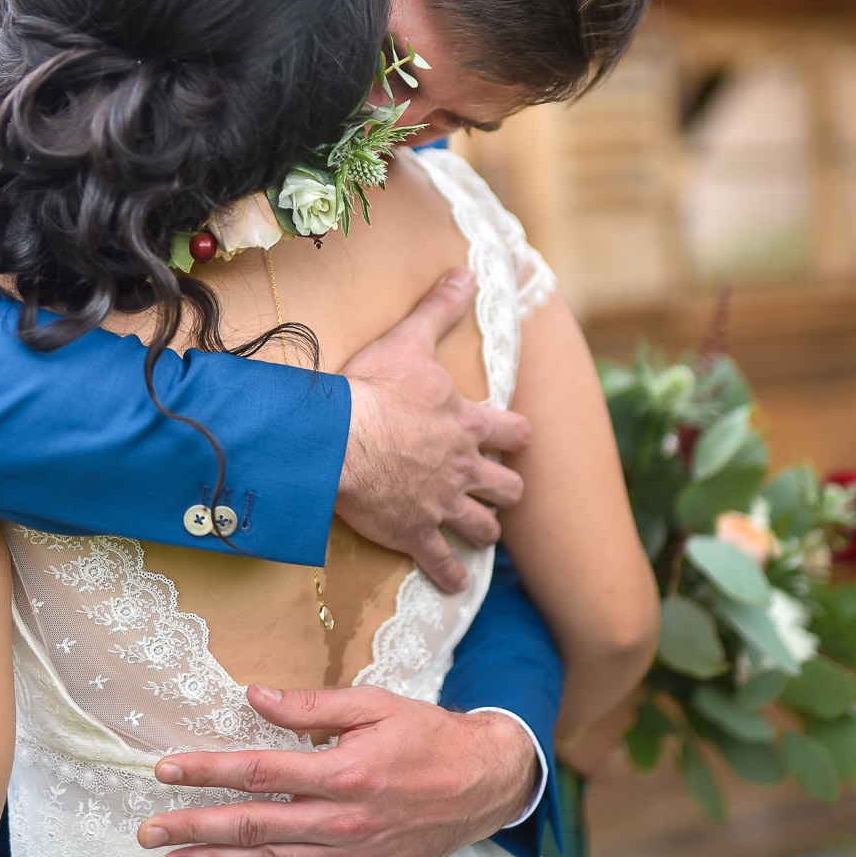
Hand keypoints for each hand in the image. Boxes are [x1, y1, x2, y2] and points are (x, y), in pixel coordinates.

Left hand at [136, 685, 539, 856]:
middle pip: (252, 823)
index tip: (166, 770)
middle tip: (148, 829)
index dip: (207, 770)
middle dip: (194, 825)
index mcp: (342, 770)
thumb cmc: (427, 736)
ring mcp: (349, 854)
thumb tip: (254, 696)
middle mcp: (340, 818)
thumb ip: (311, 705)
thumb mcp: (373, 705)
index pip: (258, 771)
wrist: (484, 782)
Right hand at [338, 269, 530, 591]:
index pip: (514, 431)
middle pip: (509, 487)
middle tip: (499, 491)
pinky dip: (449, 576)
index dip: (518, 435)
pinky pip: (442, 565)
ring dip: (485, 531)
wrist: (337, 438)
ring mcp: (443, 505)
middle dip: (506, 490)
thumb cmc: (371, 388)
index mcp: (468, 423)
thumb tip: (467, 271)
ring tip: (480, 534)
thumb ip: (440, 308)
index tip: (518, 438)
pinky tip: (453, 585)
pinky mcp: (416, 534)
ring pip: (485, 529)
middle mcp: (465, 468)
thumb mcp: (409, 340)